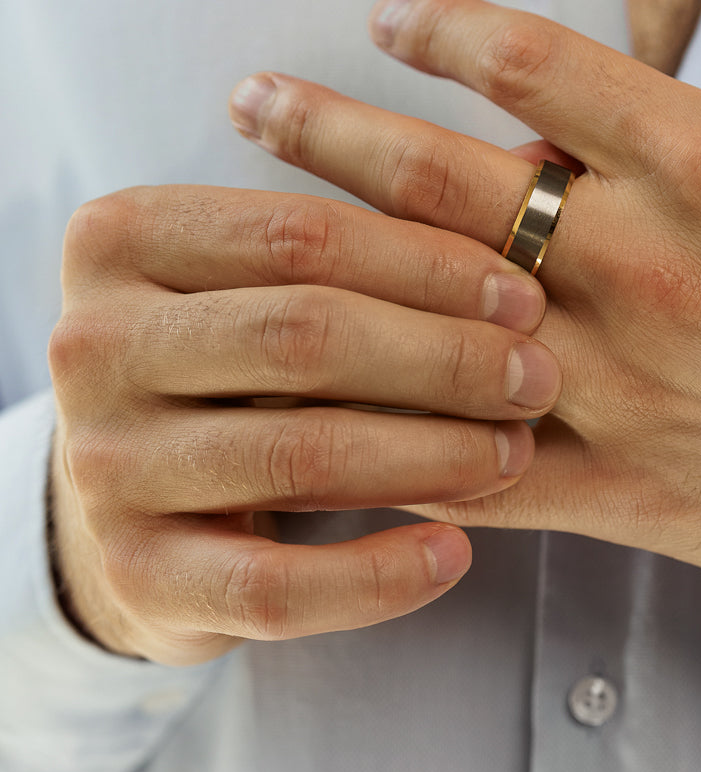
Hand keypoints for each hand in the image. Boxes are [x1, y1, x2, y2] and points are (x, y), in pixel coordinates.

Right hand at [48, 184, 558, 663]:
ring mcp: (104, 465)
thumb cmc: (239, 354)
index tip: (526, 296)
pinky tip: (453, 555)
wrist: (142, 477)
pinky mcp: (138, 574)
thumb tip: (528, 184)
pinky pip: (275, 587)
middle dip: (446, 357)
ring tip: (513, 452)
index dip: (429, 263)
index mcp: (126, 238)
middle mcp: (92, 342)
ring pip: (300, 456)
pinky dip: (376, 577)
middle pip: (304, 335)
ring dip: (433, 456)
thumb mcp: (270, 277)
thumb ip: (366, 236)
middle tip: (537, 378)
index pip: (299, 232)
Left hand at [234, 0, 700, 629]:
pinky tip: (329, 427)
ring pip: (435, 321)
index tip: (388, 13)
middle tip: (250, 99)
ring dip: (334, 277)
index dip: (444, 28)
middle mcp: (649, 267)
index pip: (537, 68)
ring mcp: (629, 384)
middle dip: (331, 131)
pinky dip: (399, 443)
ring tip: (250, 251)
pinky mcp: (635, 488)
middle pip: (445, 181)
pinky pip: (483, 466)